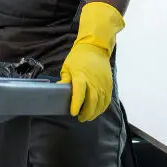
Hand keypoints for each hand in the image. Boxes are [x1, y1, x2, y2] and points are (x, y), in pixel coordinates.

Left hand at [59, 2, 123, 121]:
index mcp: (81, 76)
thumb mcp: (67, 67)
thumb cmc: (78, 57)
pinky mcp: (109, 83)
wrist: (95, 48)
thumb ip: (65, 80)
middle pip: (92, 101)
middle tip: (80, 118)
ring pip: (101, 102)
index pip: (79, 93)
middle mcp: (93, 81)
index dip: (76, 104)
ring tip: (88, 117)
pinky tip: (97, 111)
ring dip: (95, 112)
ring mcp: (103, 83)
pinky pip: (107, 99)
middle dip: (86, 112)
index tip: (73, 112)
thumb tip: (58, 91)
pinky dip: (103, 107)